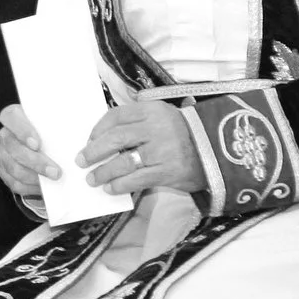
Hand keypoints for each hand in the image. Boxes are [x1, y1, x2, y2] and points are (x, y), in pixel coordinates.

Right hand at [0, 104, 60, 199]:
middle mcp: (5, 135)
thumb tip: (83, 132)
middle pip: (14, 148)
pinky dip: (31, 187)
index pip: (10, 117)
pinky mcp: (5, 172)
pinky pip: (15, 183)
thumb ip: (61, 124)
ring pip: (15, 168)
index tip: (37, 144)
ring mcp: (3, 155)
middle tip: (56, 172)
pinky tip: (45, 186)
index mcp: (14, 117)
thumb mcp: (55, 123)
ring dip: (36, 176)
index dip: (22, 131)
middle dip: (36, 162)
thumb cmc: (52, 131)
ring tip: (55, 179)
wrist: (47, 146)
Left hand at [80, 100, 203, 195]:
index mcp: (153, 111)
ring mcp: (163, 150)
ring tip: (92, 179)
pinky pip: (136, 179)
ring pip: (123, 162)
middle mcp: (157, 128)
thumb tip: (101, 137)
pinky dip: (119, 185)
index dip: (98, 129)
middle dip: (94, 151)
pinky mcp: (168, 171)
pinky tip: (110, 188)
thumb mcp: (162, 118)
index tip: (88, 140)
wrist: (216, 152)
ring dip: (103, 172)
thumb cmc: (181, 135)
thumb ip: (136, 122)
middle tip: (81, 161)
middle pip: (116, 138)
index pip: (116, 116)